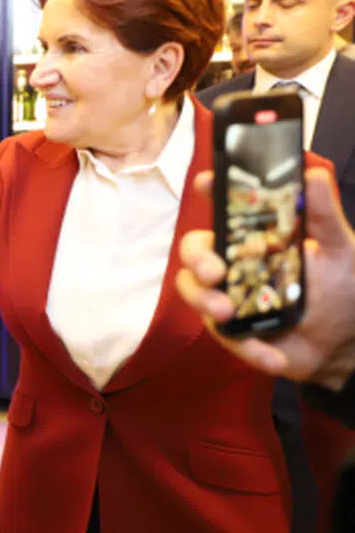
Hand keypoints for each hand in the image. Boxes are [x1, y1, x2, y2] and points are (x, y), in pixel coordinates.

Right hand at [175, 168, 354, 390]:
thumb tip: (313, 175)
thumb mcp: (340, 249)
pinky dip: (248, 348)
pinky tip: (273, 357)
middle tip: (216, 273)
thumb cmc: (342, 289)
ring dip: (205, 302)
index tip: (206, 183)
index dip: (212, 193)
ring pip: (194, 291)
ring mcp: (229, 296)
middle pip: (195, 250)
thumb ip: (324, 215)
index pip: (226, 209)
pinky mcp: (233, 331)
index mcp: (256, 236)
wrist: (346, 344)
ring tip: (228, 314)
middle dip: (198, 260)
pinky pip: (226, 338)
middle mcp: (235, 262)